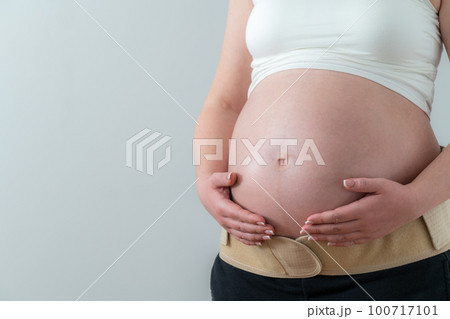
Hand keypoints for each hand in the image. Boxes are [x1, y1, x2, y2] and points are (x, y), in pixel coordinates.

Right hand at [197, 172, 274, 245]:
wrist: (206, 195)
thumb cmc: (213, 186)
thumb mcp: (215, 179)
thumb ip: (223, 177)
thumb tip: (232, 176)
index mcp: (221, 207)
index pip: (237, 214)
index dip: (250, 218)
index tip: (262, 219)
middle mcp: (223, 219)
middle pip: (242, 227)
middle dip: (257, 229)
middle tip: (271, 228)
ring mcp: (226, 225)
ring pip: (242, 234)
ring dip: (256, 236)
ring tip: (269, 235)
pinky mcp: (229, 228)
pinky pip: (240, 237)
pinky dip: (250, 241)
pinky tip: (260, 241)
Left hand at [301, 177, 420, 245]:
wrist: (411, 205)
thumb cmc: (394, 191)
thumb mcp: (379, 183)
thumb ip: (361, 183)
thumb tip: (344, 182)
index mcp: (362, 210)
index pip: (336, 216)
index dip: (321, 218)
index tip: (308, 219)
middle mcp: (363, 223)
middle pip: (335, 229)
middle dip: (318, 229)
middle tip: (303, 229)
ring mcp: (368, 232)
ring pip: (342, 237)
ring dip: (325, 237)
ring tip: (311, 237)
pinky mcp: (372, 236)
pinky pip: (352, 242)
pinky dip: (339, 243)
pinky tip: (330, 243)